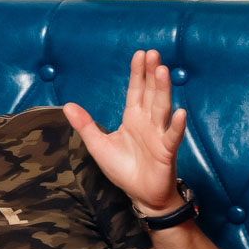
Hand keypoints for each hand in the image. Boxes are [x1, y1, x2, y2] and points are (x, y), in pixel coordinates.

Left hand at [64, 49, 185, 213]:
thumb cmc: (123, 168)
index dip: (138, 73)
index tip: (140, 54)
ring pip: (162, 108)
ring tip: (163, 71)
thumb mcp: (98, 145)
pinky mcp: (166, 152)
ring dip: (163, 90)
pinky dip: (176, 125)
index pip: (136, 91)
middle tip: (153, 53)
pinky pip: (172, 137)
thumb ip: (85, 125)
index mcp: (133, 119)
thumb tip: (68, 105)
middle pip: (150, 93)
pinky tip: (180, 112)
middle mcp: (148, 122)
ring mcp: (159, 135)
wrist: (141, 194)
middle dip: (151, 74)